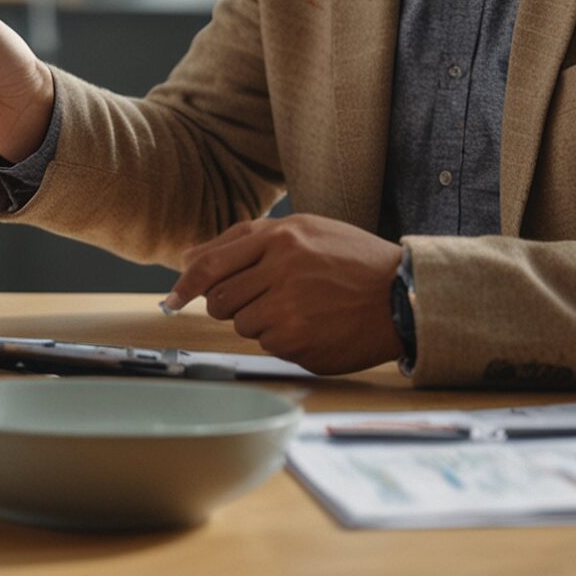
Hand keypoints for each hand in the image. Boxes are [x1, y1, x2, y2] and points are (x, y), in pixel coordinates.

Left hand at [166, 215, 406, 374]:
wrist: (403, 295)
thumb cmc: (352, 260)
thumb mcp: (304, 230)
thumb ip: (243, 240)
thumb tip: (188, 258)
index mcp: (280, 238)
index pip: (211, 265)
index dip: (185, 286)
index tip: (171, 300)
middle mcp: (281, 271)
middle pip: (220, 300)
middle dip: (232, 303)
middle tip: (263, 298)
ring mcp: (290, 310)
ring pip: (242, 324)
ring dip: (260, 320)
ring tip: (299, 307)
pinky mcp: (300, 343)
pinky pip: (268, 345)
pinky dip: (283, 338)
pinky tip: (312, 325)